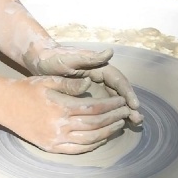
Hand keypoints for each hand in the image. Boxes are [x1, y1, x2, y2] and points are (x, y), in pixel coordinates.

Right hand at [5, 74, 131, 153]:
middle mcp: (60, 126)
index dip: (111, 106)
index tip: (121, 102)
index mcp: (61, 107)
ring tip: (118, 125)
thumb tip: (89, 86)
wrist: (4, 105)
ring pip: (89, 139)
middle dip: (113, 119)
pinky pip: (76, 150)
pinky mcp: (50, 147)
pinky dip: (91, 145)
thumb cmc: (27, 90)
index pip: (94, 108)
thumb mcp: (49, 81)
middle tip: (125, 113)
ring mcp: (55, 139)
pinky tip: (101, 139)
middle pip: (95, 125)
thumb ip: (70, 85)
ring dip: (106, 133)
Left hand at [24, 43, 143, 125]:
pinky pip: (102, 105)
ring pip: (113, 99)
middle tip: (137, 119)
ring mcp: (95, 86)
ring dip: (123, 110)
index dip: (127, 92)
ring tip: (133, 123)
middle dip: (129, 105)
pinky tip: (114, 123)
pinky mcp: (87, 94)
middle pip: (119, 91)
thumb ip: (89, 58)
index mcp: (99, 67)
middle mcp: (100, 76)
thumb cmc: (54, 58)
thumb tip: (110, 53)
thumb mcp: (70, 58)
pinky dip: (109, 113)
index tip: (134, 105)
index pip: (118, 80)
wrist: (40, 61)